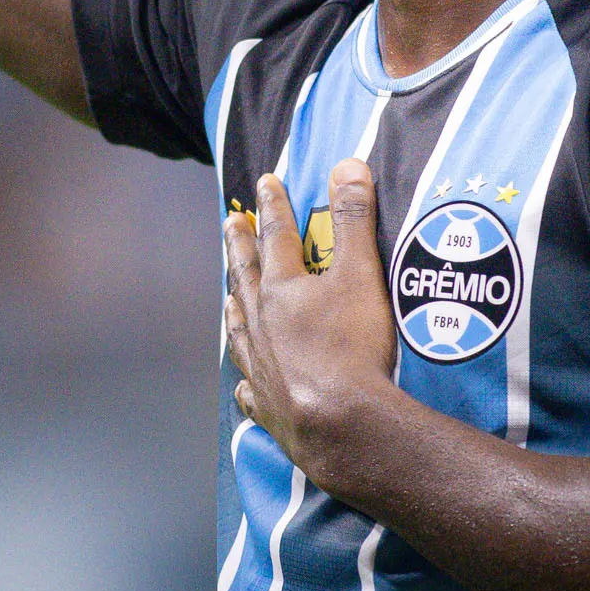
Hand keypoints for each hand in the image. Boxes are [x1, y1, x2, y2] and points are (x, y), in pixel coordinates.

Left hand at [224, 162, 403, 489]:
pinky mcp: (266, 405)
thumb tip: (347, 165)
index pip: (275, 236)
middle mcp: (260, 325)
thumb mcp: (360, 274)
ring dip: (235, 307)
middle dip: (240, 246)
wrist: (341, 425)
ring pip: (239, 329)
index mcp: (281, 289)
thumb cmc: (352, 348)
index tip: (265, 182)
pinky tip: (244, 382)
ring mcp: (259, 366)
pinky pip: (250, 388)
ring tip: (229, 296)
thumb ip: (353, 220)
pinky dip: (247, 381)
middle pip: (246, 277)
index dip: (274, 206)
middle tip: (230, 222)